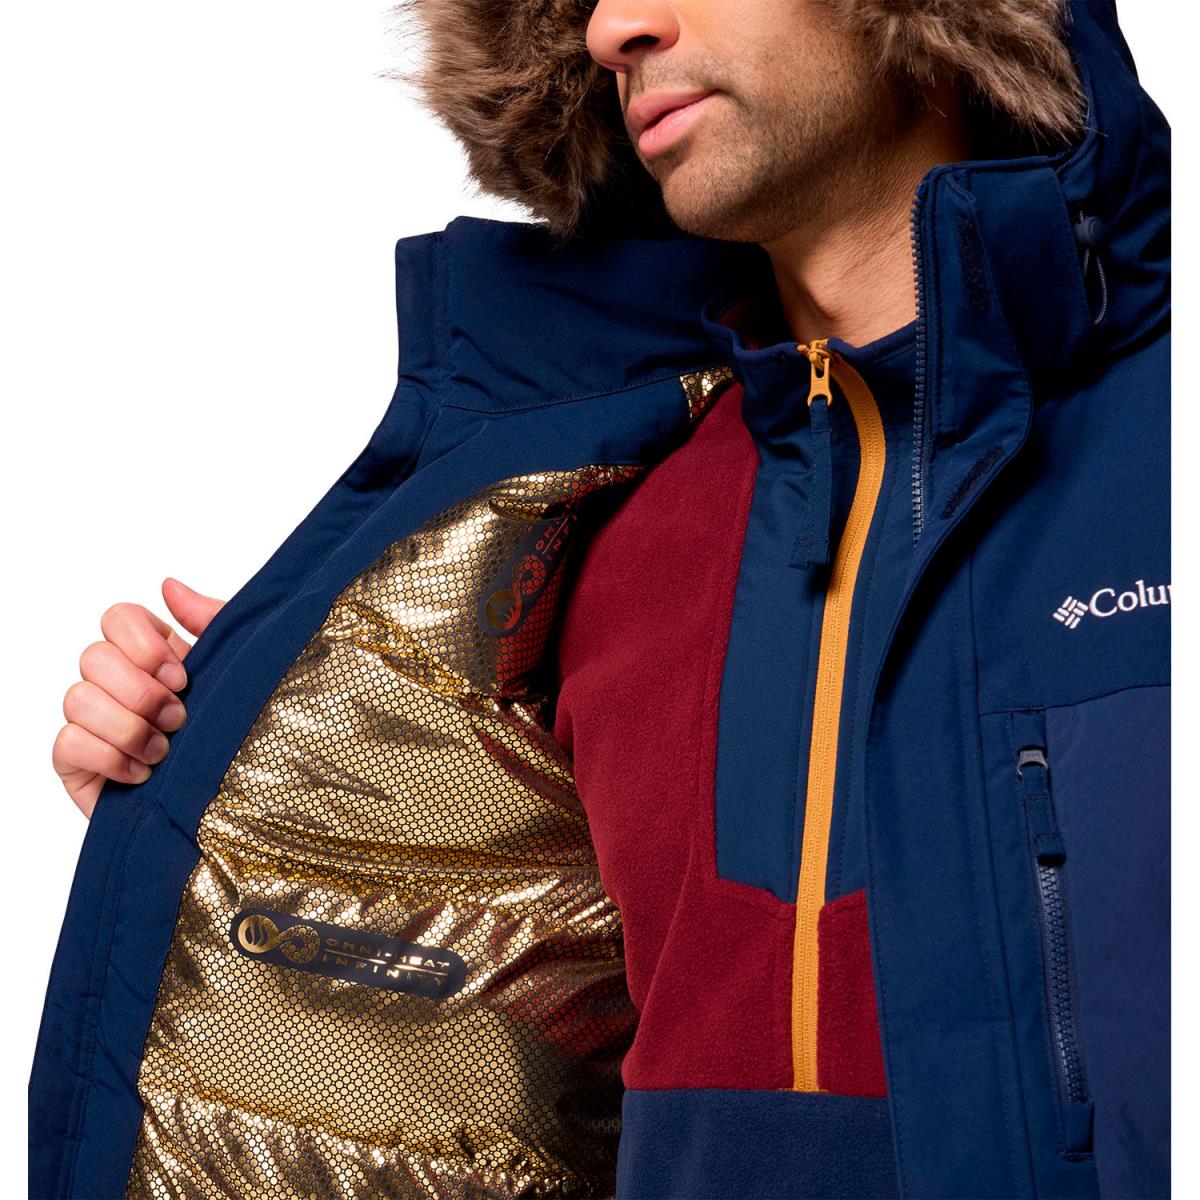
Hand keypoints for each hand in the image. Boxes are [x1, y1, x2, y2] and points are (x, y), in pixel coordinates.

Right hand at [53, 578, 225, 817]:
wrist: (237, 807)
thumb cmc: (242, 735)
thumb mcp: (240, 671)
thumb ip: (211, 622)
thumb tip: (169, 586)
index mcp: (155, 657)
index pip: (117, 618)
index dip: (143, 643)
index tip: (181, 675)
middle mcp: (118, 685)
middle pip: (93, 656)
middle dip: (140, 691)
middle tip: (178, 718)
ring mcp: (95, 724)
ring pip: (76, 698)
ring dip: (128, 727)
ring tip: (165, 751)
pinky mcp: (80, 765)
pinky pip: (67, 743)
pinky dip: (109, 758)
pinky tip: (142, 774)